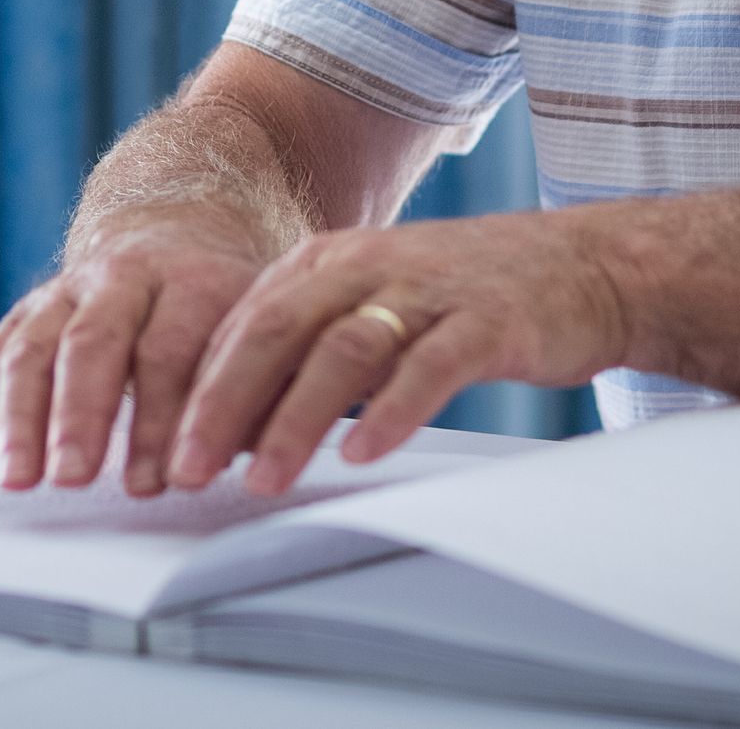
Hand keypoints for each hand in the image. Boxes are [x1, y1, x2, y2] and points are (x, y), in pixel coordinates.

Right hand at [0, 219, 272, 495]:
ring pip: (33, 348)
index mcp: (191, 278)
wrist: (177, 221)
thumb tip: (268, 456)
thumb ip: (260, 388)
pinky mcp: (27, 312)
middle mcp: (123, 277)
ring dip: (21, 419)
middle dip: (82, 415)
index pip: (172, 349)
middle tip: (75, 476)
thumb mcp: (259, 325)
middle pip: (94, 343)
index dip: (163, 418)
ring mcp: (66, 291)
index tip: (161, 479)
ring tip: (19, 478)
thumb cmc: (225, 299)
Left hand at [165, 210, 634, 495]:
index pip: (242, 322)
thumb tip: (226, 424)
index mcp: (328, 261)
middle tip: (185, 469)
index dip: (195, 386)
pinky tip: (362, 455)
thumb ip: (305, 349)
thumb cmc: (462, 297)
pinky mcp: (486, 321)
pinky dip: (390, 412)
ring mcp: (427, 290)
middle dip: (222, 403)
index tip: (158, 449)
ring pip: (341, 350)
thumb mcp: (371, 306)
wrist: (581, 265)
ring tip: (259, 479)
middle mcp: (368, 265)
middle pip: (275, 330)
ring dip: (292, 419)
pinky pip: (428, 366)